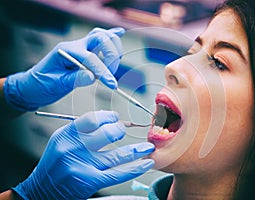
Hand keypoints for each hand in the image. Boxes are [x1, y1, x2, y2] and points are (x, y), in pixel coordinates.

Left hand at [3, 27, 124, 110]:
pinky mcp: (85, 52)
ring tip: (113, 65)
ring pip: (102, 36)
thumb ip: (74, 79)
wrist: (34, 86)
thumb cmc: (42, 85)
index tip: (112, 84)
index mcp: (66, 51)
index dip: (103, 71)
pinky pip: (99, 40)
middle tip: (111, 74)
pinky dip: (111, 36)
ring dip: (113, 48)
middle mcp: (75, 45)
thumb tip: (93, 77)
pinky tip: (119, 33)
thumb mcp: (55, 84)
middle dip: (111, 55)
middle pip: (100, 38)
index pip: (90, 58)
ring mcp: (81, 47)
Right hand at [12, 110, 154, 199]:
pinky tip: (146, 163)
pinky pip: (118, 173)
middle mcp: (73, 148)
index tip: (116, 118)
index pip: (94, 118)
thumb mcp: (62, 141)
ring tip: (147, 147)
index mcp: (67, 134)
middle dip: (121, 131)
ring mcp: (82, 166)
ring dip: (137, 150)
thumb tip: (110, 121)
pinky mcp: (89, 181)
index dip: (109, 117)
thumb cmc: (55, 164)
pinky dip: (135, 168)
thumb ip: (83, 130)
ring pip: (117, 155)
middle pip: (108, 134)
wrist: (40, 190)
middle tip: (125, 131)